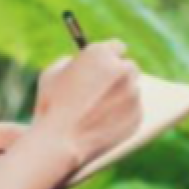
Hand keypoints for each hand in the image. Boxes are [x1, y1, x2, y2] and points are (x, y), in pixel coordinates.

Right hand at [31, 40, 141, 168]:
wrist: (60, 142)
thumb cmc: (51, 106)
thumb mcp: (52, 74)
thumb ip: (70, 62)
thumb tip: (80, 62)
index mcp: (101, 54)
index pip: (117, 47)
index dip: (110, 56)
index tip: (107, 64)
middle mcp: (122, 70)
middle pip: (128, 67)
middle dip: (118, 75)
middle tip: (105, 87)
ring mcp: (132, 94)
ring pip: (132, 90)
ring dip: (121, 95)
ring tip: (98, 110)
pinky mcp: (138, 115)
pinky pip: (133, 110)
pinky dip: (123, 114)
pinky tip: (104, 123)